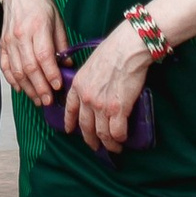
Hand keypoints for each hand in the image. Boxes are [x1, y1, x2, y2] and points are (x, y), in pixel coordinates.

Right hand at [0, 0, 66, 106]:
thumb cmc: (41, 2)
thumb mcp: (57, 18)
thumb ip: (61, 43)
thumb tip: (67, 65)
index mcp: (38, 27)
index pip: (44, 56)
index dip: (51, 74)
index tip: (58, 87)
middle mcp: (21, 35)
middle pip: (30, 68)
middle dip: (40, 88)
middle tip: (49, 101)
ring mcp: (9, 40)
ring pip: (17, 70)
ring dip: (28, 88)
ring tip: (38, 99)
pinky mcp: (2, 43)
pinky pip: (5, 66)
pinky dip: (12, 80)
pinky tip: (21, 88)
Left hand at [64, 24, 151, 155]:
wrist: (126, 49)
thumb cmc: (112, 51)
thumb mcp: (91, 64)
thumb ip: (89, 79)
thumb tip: (96, 88)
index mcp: (78, 85)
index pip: (70, 109)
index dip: (70, 122)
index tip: (70, 130)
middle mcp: (86, 98)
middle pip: (85, 127)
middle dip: (90, 139)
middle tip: (95, 146)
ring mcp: (101, 106)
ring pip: (102, 134)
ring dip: (108, 144)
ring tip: (114, 147)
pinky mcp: (117, 110)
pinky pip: (116, 132)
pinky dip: (119, 138)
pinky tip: (122, 138)